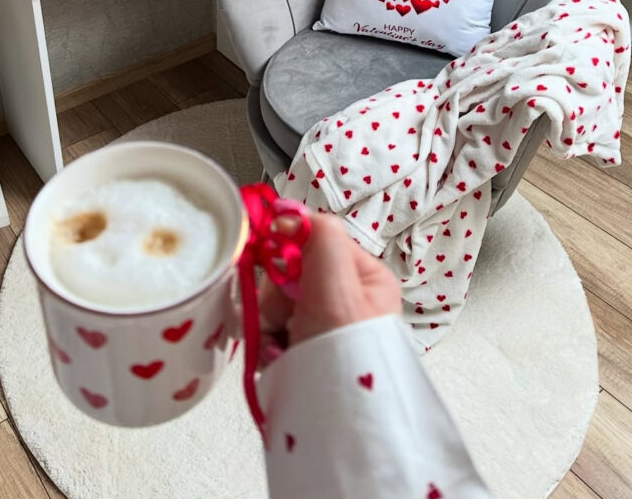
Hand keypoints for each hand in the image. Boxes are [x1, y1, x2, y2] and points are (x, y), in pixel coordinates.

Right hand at [258, 210, 401, 365]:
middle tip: (285, 318)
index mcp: (364, 277)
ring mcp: (322, 329)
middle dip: (277, 296)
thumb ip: (318, 235)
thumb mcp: (338, 283)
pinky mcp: (302, 354)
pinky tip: (277, 358)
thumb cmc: (347, 356)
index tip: (271, 260)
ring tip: (281, 346)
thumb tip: (288, 210)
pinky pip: (270, 334)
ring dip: (269, 323)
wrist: (339, 421)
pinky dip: (267, 345)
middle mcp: (346, 301)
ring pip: (275, 305)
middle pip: (289, 274)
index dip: (288, 249)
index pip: (314, 241)